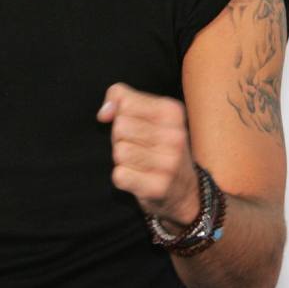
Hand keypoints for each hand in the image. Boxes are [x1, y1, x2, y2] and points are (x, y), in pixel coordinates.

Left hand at [96, 82, 199, 228]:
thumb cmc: (157, 144)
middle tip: (138, 147)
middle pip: (120, 127)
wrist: (184, 189)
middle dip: (121, 137)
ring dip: (122, 159)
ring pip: (119, 151)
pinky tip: (139, 178)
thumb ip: (120, 97)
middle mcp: (175, 136)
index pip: (125, 103)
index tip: (138, 126)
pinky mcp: (158, 187)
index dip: (122, 115)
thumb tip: (104, 114)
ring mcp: (168, 163)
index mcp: (172, 112)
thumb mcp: (146, 111)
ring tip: (139, 162)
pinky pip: (119, 175)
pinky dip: (123, 178)